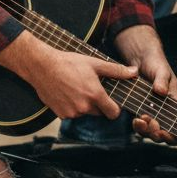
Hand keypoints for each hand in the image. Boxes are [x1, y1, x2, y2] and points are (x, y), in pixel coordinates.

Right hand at [0, 33, 136, 119]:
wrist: (42, 66)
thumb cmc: (68, 63)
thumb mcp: (94, 64)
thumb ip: (116, 71)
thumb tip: (134, 72)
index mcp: (95, 95)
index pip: (113, 113)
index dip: (114, 108)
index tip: (111, 101)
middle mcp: (84, 107)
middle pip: (99, 113)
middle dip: (98, 104)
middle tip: (90, 89)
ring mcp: (72, 112)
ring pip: (85, 113)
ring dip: (84, 105)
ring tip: (77, 89)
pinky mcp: (61, 115)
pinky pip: (72, 114)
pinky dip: (72, 107)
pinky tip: (67, 93)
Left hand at [113, 25, 176, 144]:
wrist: (140, 59)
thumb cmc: (156, 63)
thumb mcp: (161, 70)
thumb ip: (161, 80)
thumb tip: (161, 91)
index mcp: (175, 104)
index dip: (173, 136)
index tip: (163, 132)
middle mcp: (165, 111)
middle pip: (164, 134)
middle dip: (156, 134)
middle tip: (150, 125)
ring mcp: (152, 112)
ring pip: (150, 132)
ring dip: (146, 131)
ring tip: (140, 121)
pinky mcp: (139, 110)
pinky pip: (140, 125)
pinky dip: (138, 126)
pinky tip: (135, 119)